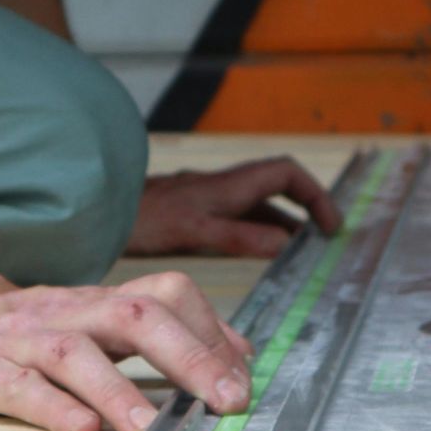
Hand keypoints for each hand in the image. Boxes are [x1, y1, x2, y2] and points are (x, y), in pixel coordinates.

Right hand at [0, 265, 255, 430]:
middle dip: (189, 356)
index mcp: (98, 304)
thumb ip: (159, 333)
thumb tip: (239, 355)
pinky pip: (17, 387)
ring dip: (120, 391)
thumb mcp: (93, 323)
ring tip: (153, 430)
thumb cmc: (26, 333)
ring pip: (75, 354)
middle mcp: (67, 315)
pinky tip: (80, 430)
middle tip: (228, 402)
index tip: (244, 379)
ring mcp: (21, 341)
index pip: (165, 296)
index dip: (210, 331)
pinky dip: (51, 408)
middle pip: (134, 316)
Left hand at [125, 157, 343, 260]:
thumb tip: (288, 244)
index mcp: (230, 185)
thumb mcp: (199, 232)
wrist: (101, 211)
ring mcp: (209, 198)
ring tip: (301, 253)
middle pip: (278, 188)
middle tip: (324, 239)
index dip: (315, 194)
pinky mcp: (194, 212)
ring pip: (258, 205)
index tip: (330, 225)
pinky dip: (256, 232)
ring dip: (282, 224)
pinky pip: (238, 217)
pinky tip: (257, 254)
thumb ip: (243, 238)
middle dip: (306, 209)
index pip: (288, 175)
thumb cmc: (145, 219)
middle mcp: (224, 187)